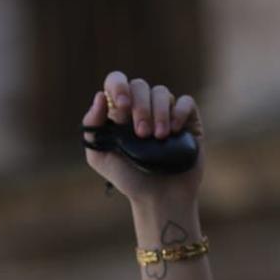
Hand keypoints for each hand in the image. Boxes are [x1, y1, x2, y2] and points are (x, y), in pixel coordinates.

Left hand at [83, 70, 203, 209]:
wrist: (158, 197)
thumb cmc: (127, 178)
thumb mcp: (100, 156)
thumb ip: (92, 127)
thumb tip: (100, 97)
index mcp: (119, 112)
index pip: (116, 82)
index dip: (119, 87)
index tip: (122, 107)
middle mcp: (142, 107)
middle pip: (140, 85)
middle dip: (140, 107)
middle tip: (141, 134)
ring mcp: (165, 112)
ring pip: (162, 92)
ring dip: (158, 112)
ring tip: (157, 137)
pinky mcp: (187, 120)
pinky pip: (186, 102)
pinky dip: (179, 112)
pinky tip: (175, 131)